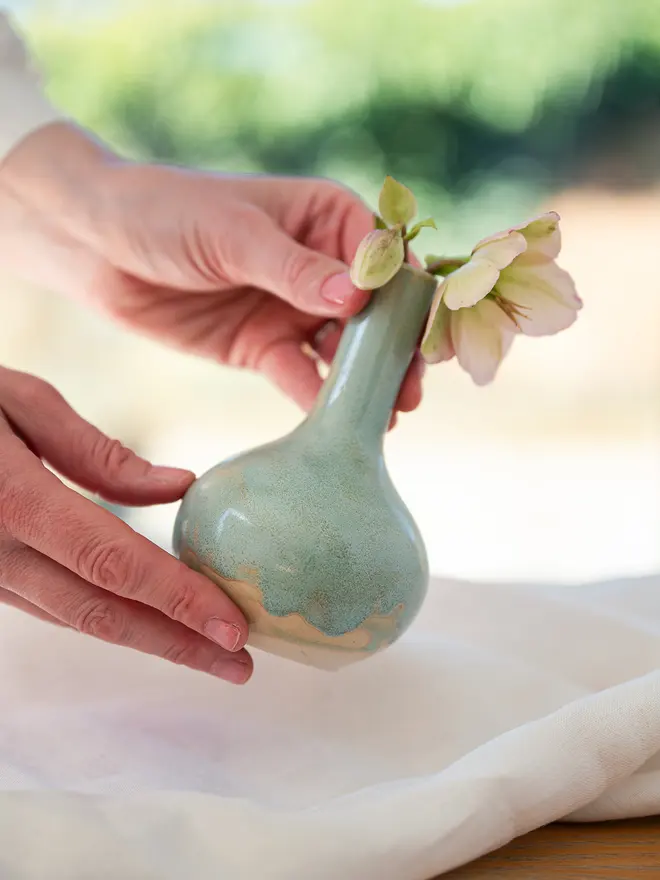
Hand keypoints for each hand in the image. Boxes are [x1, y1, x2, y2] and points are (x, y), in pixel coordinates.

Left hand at [0, 123, 423, 413]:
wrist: (95, 246)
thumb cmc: (166, 213)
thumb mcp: (233, 234)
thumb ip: (296, 269)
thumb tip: (360, 300)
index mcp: (326, 217)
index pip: (386, 258)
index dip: (406, 298)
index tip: (418, 339)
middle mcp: (319, 265)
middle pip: (376, 312)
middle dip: (396, 349)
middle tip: (411, 391)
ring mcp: (293, 310)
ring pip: (346, 350)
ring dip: (366, 381)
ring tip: (387, 415)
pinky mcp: (264, 347)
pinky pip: (300, 376)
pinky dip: (318, 398)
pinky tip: (336, 423)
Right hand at [0, 366, 251, 683]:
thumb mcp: (17, 399)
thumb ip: (98, 452)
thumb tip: (177, 488)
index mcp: (9, 500)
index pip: (112, 562)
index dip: (176, 600)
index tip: (233, 629)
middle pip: (99, 612)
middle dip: (175, 644)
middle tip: (239, 666)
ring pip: (74, 617)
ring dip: (146, 636)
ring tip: (206, 648)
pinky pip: (48, 603)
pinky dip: (104, 613)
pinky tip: (147, 617)